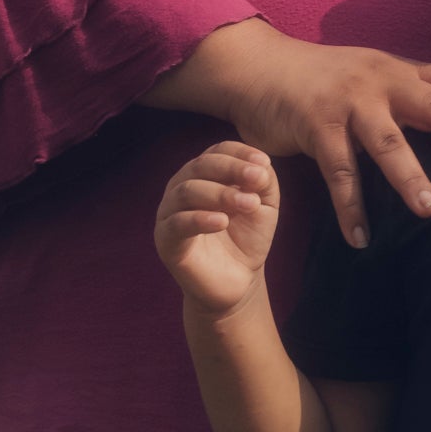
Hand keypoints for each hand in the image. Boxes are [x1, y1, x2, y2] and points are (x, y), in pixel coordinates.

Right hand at [157, 18, 430, 244]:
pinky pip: (337, 172)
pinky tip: (361, 238)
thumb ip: (407, 98)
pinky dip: (350, 207)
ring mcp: (348, 103)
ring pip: (386, 142)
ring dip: (410, 177)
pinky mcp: (314, 126)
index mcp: (399, 72)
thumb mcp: (372, 78)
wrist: (259, 67)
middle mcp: (380, 82)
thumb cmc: (323, 80)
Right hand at [157, 140, 279, 315]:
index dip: (239, 153)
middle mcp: (181, 187)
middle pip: (200, 166)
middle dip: (232, 169)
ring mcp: (169, 212)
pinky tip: (222, 221)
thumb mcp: (264, 205)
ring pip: (187, 191)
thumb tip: (261, 165)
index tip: (265, 163)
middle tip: (258, 179)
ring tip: (248, 204)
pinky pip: (177, 223)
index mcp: (204, 175)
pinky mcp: (165, 240)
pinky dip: (200, 219)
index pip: (216, 151)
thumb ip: (264, 182)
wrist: (237, 280)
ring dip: (220, 194)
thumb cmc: (247, 237)